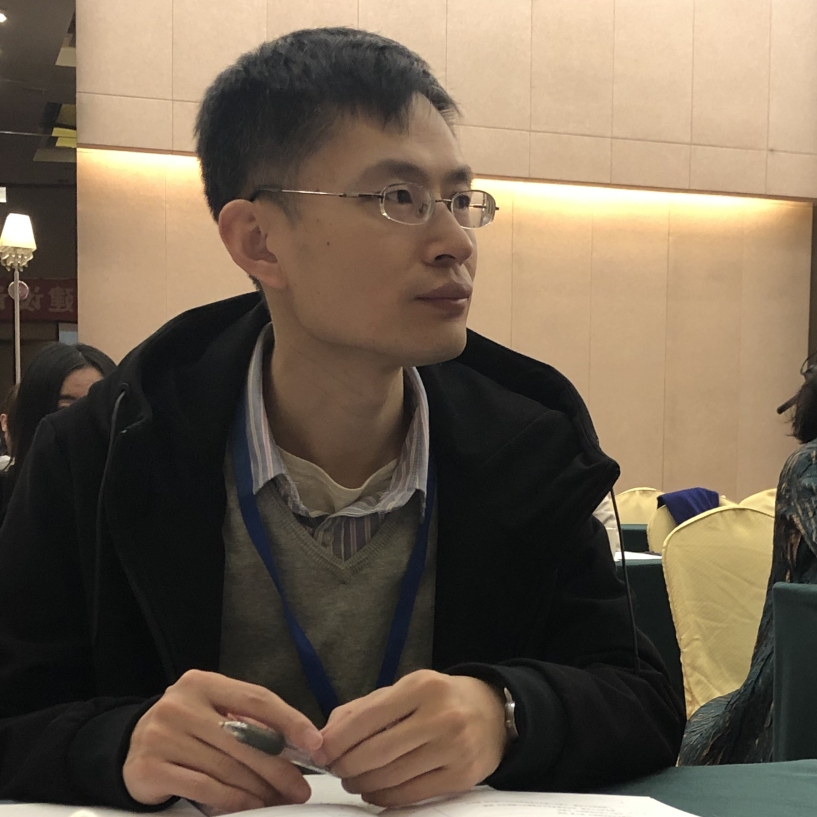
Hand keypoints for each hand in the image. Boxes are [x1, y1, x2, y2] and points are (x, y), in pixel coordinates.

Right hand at [123, 669, 322, 812]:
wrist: (128, 747)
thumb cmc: (186, 728)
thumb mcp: (212, 710)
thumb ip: (247, 719)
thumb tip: (299, 744)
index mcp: (202, 682)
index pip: (256, 699)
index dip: (289, 720)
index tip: (314, 742)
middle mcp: (181, 705)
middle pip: (244, 739)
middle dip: (279, 767)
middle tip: (301, 788)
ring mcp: (163, 736)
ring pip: (227, 767)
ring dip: (260, 789)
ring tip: (280, 800)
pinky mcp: (151, 768)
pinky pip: (205, 788)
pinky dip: (234, 800)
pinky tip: (251, 806)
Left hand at [315, 670, 506, 806]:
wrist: (492, 712)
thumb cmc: (439, 699)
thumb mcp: (406, 689)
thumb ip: (365, 707)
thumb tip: (327, 733)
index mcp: (421, 687)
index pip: (368, 717)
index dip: (338, 739)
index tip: (320, 751)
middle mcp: (439, 716)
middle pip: (377, 752)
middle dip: (346, 766)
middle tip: (335, 769)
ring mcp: (452, 748)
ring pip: (391, 777)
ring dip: (362, 784)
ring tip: (353, 780)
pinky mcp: (460, 777)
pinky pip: (411, 795)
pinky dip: (384, 798)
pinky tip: (374, 792)